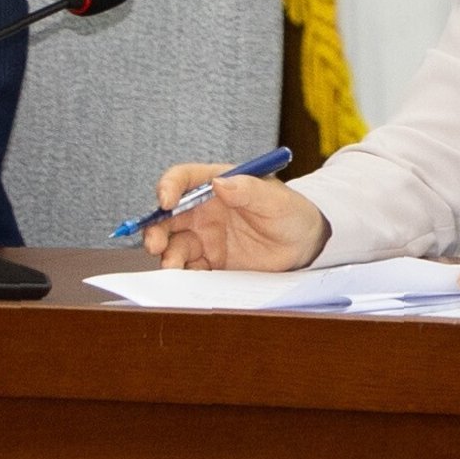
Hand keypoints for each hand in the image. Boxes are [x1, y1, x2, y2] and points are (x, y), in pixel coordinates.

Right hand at [136, 167, 325, 273]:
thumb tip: (219, 183)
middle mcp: (202, 210)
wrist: (304, 243)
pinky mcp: (210, 260)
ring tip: (173, 266)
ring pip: (174, 244)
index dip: (168, 187)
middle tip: (155, 244)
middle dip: (155, 229)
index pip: (182, 179)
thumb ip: (248, 190)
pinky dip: (185, 273)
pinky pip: (190, 267)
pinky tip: (188, 279)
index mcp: (215, 185)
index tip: (166, 201)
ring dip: (168, 255)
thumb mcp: (276, 199)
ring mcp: (203, 236)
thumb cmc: (291, 212)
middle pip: (166, 216)